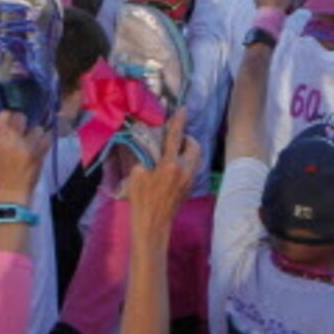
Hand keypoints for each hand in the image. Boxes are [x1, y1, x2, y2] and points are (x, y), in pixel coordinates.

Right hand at [0, 109, 47, 208]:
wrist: (10, 195)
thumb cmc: (0, 176)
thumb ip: (3, 136)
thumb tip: (14, 124)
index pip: (3, 114)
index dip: (10, 115)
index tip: (13, 119)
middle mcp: (11, 138)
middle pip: (21, 116)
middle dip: (25, 122)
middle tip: (26, 130)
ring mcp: (27, 145)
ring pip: (37, 128)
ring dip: (37, 133)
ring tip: (35, 141)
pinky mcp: (39, 153)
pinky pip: (47, 138)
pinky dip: (46, 141)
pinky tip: (42, 146)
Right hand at [124, 119, 199, 247]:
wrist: (152, 223)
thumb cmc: (141, 199)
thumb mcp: (136, 174)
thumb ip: (143, 155)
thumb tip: (145, 141)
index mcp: (170, 165)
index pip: (175, 137)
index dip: (178, 121)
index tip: (182, 109)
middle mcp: (184, 170)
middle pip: (194, 145)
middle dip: (186, 137)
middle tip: (174, 137)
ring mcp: (190, 178)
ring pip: (196, 156)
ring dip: (188, 149)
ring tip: (174, 150)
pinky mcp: (190, 186)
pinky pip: (193, 166)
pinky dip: (187, 160)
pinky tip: (174, 164)